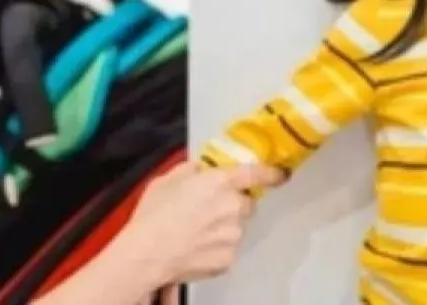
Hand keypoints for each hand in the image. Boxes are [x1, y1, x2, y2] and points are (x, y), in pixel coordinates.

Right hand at [115, 161, 284, 289]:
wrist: (146, 254)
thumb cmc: (154, 215)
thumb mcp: (168, 179)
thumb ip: (192, 169)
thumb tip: (202, 168)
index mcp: (221, 182)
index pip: (259, 173)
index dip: (272, 173)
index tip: (280, 174)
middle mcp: (234, 207)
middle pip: (246, 203)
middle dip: (234, 204)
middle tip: (209, 209)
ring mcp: (233, 235)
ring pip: (237, 227)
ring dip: (225, 226)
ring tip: (197, 231)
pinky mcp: (228, 259)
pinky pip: (228, 248)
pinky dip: (217, 247)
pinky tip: (196, 247)